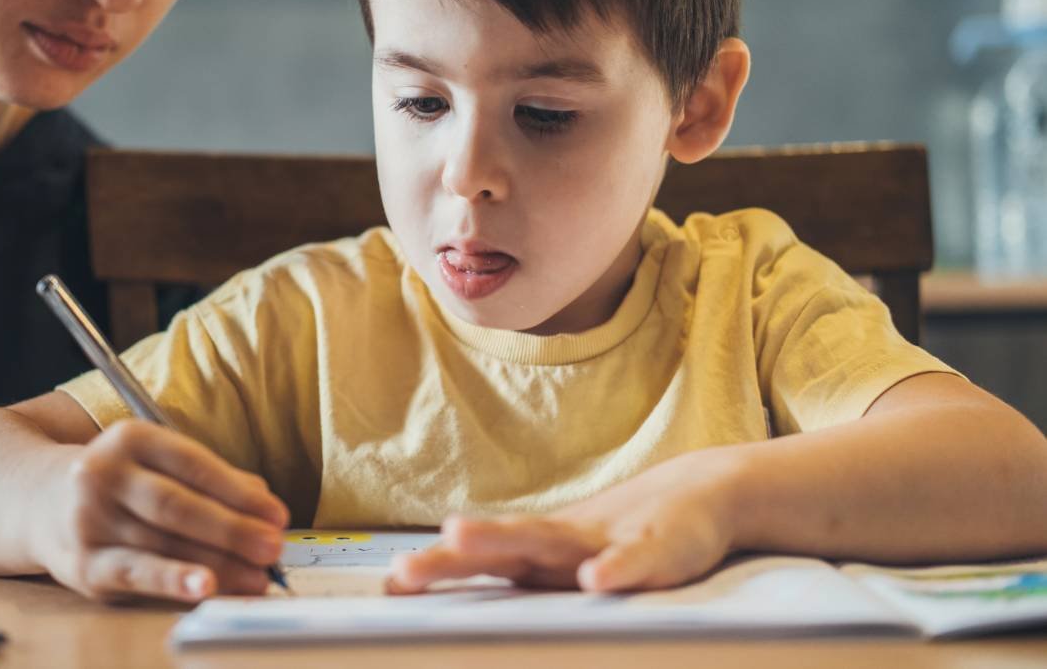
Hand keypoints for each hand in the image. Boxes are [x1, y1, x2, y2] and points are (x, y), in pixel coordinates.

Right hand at [27, 420, 288, 603]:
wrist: (40, 503)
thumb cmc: (122, 483)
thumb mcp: (158, 463)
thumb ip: (210, 478)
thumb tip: (262, 502)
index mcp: (131, 438)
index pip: (194, 464)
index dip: (239, 493)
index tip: (277, 515)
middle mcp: (103, 474)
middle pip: (178, 506)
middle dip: (232, 530)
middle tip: (273, 547)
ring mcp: (88, 519)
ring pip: (162, 544)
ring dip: (217, 563)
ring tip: (256, 577)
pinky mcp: (82, 564)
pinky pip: (135, 573)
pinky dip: (173, 581)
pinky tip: (204, 588)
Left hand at [389, 447, 745, 593]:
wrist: (700, 492)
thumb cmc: (623, 534)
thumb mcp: (571, 562)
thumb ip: (527, 577)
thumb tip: (470, 598)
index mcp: (540, 552)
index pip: (479, 562)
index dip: (437, 571)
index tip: (390, 583)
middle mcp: (561, 541)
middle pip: (497, 546)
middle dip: (450, 557)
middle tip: (405, 568)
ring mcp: (606, 540)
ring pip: (548, 540)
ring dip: (502, 537)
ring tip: (458, 534)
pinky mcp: (655, 548)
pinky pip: (632, 561)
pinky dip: (614, 568)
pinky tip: (595, 579)